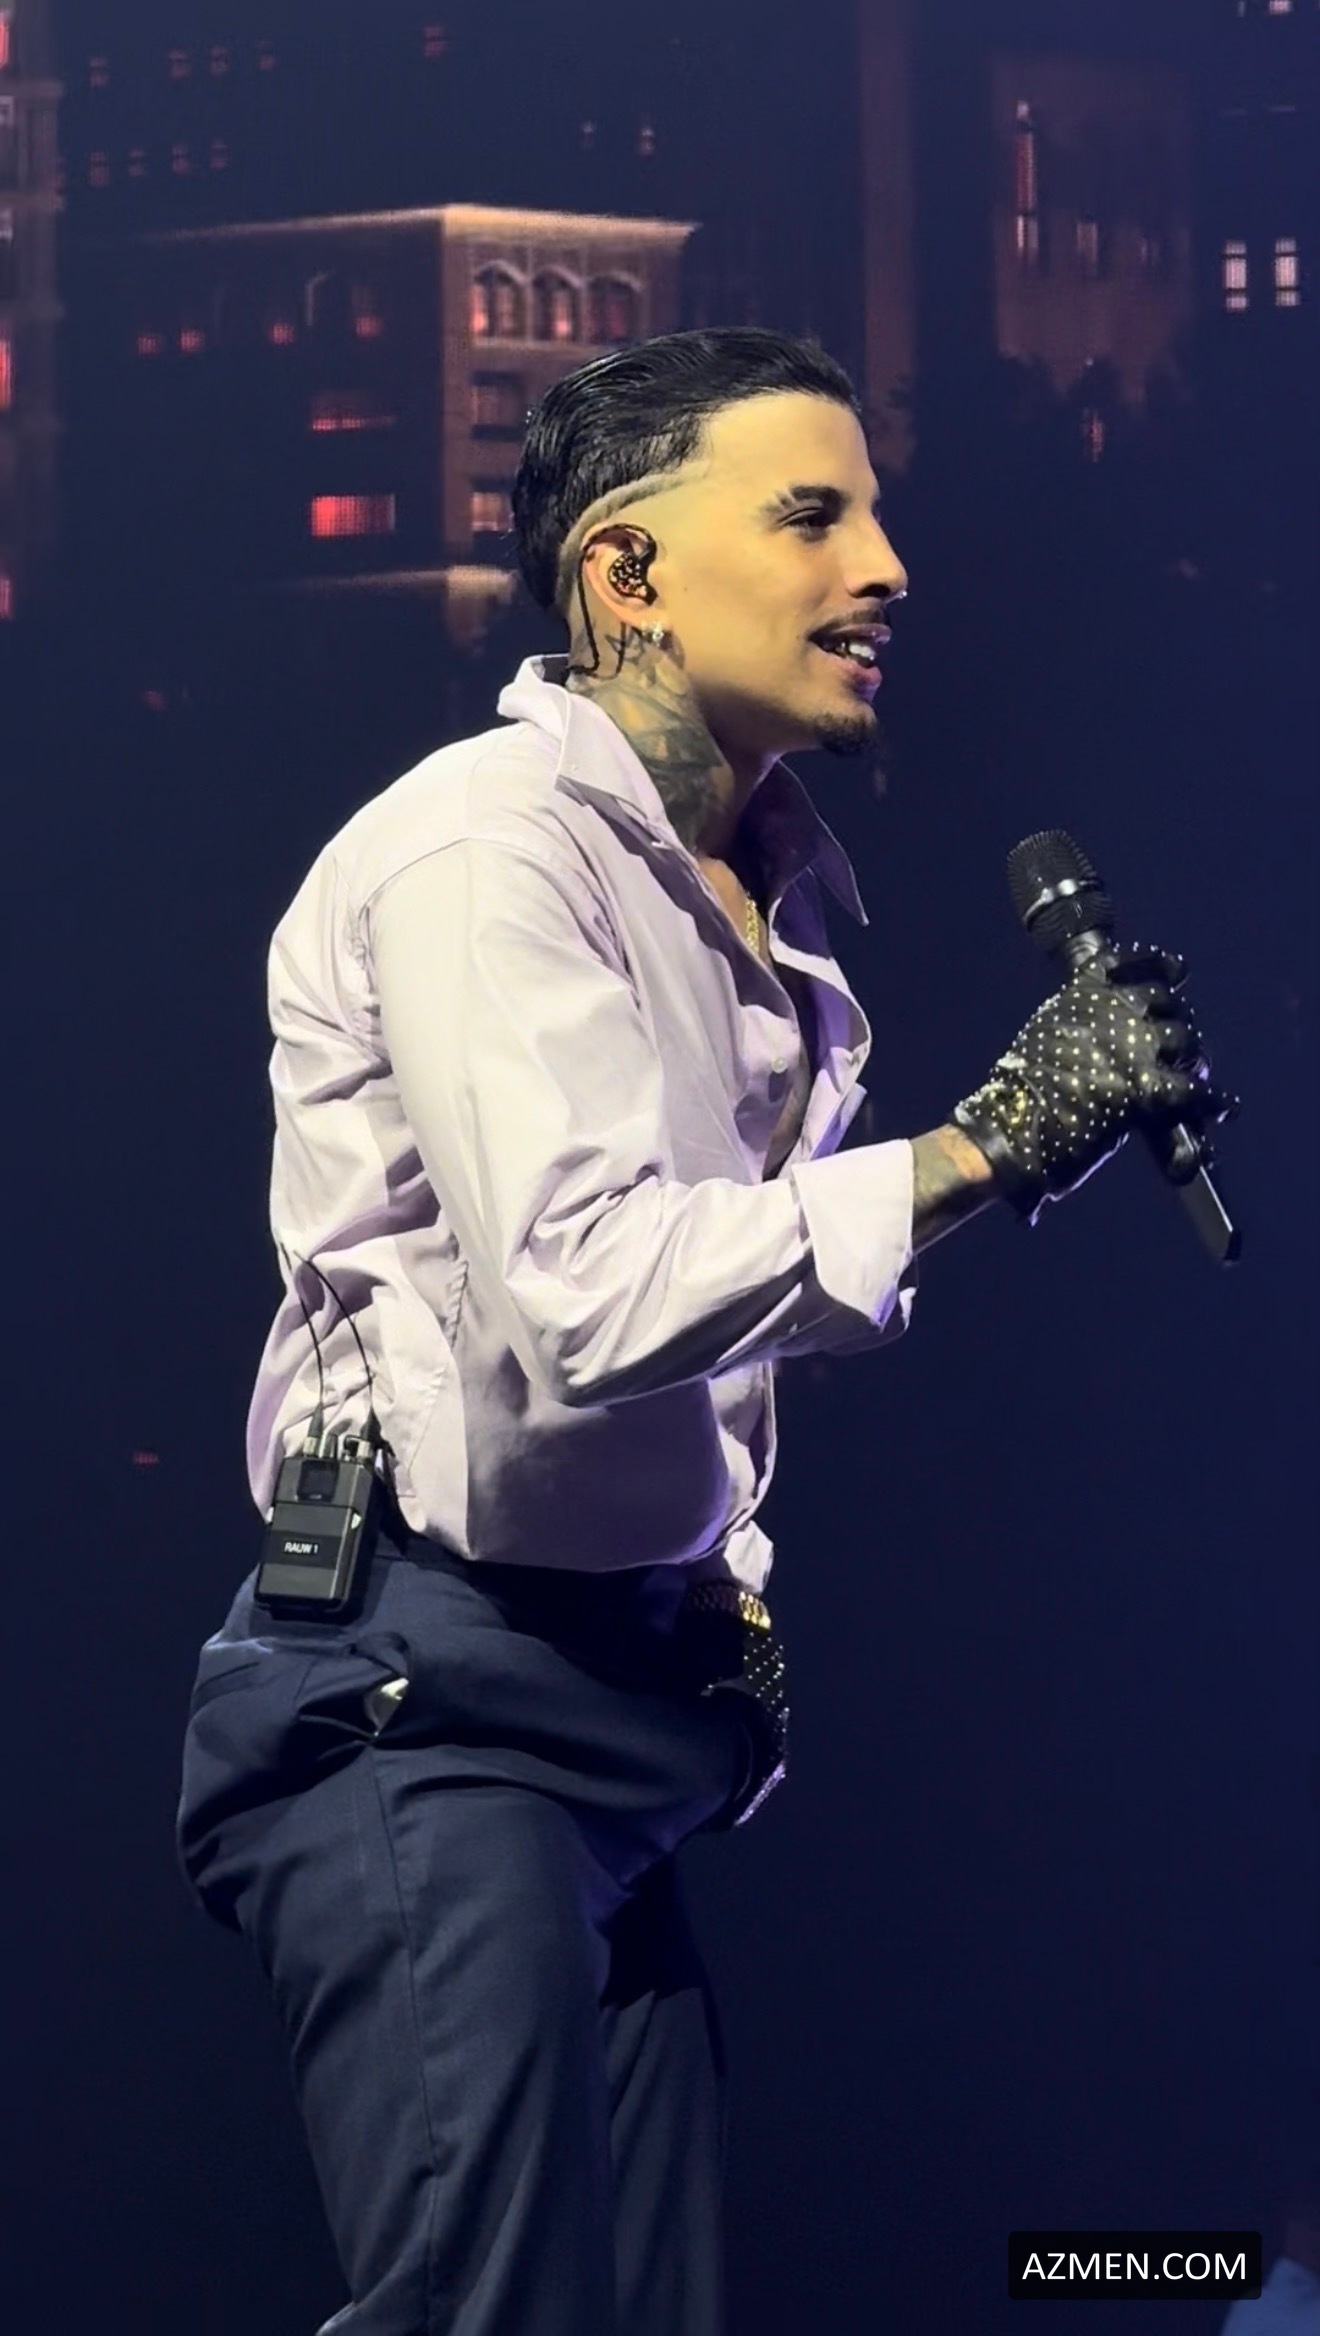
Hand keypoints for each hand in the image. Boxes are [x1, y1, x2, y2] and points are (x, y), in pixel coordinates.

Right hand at [951, 944, 1237, 1223]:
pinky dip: (1212, 1099)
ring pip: (1184, 1040)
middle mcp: (1113, 1010)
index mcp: (1082, 994)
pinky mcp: (1146, 1087)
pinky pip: (1193, 1089)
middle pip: (1166, 1002)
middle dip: (1176, 1020)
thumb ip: (1077, 1030)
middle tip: (1181, 1044)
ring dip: (1193, 1056)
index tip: (1176, 969)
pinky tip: (1222, 1107)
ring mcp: (1133, 1046)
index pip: (1129, 962)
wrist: (1010, 1124)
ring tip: (1197, 1073)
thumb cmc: (1015, 1091)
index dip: (1158, 964)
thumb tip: (1098, 1046)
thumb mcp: (1043, 1036)